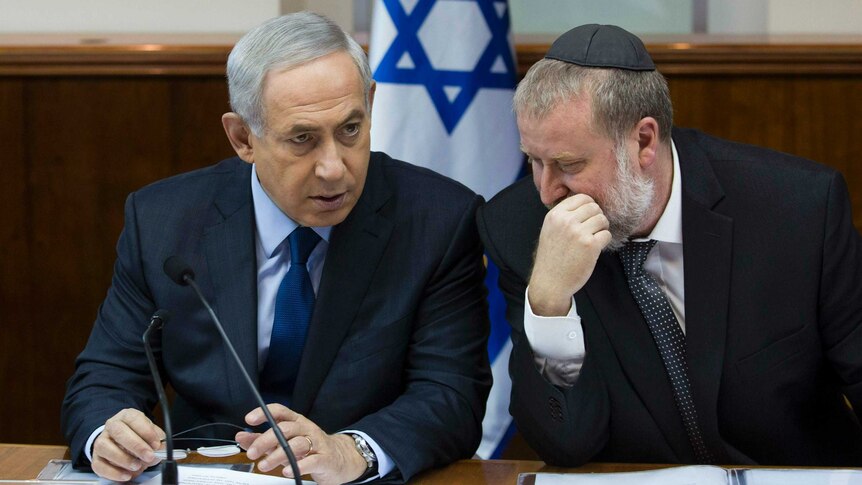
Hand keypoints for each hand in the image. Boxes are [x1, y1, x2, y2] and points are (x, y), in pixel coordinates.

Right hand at [91, 408, 164, 480]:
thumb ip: (156, 439)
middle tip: (148, 456)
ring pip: (105, 447)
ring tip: (137, 465)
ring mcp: (101, 441)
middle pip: (119, 432)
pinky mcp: (95, 458)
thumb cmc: (137, 436)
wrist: (120, 442)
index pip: (134, 419)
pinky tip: (126, 475)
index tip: (156, 443)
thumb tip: (161, 448)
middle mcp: (111, 426)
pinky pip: (100, 465)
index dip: (146, 431)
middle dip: (136, 445)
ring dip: (123, 459)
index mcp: (126, 416)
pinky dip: (113, 472)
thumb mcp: (150, 433)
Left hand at [237, 404, 367, 484]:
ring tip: (265, 466)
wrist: (339, 458)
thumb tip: (241, 437)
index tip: (250, 420)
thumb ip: (262, 440)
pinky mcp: (324, 457)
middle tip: (253, 453)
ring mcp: (316, 442)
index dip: (264, 413)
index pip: (279, 411)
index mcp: (295, 422)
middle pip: (285, 429)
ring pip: (296, 444)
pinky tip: (286, 471)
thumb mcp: (284, 443)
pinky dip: (298, 465)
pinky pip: (312, 460)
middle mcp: (306, 428)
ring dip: (277, 455)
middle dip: (265, 441)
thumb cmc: (309, 449)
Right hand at [529, 194, 610, 315]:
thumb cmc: (552, 257)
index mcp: (555, 215)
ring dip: (601, 229)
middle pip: (594, 207)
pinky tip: (595, 248)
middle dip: (597, 217)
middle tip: (592, 230)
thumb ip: (564, 215)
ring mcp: (578, 233)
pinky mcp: (590, 245)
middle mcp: (566, 221)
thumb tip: (586, 202)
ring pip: (602, 219)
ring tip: (593, 239)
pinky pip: (607, 235)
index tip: (587, 218)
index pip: (582, 198)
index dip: (589, 207)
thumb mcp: (550, 230)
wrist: (550, 282)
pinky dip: (604, 241)